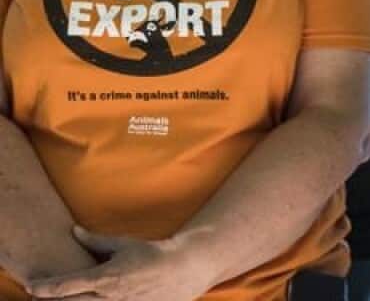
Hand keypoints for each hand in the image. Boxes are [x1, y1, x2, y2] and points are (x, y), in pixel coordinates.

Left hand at [25, 226, 215, 300]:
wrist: (182, 270)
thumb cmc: (152, 254)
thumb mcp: (124, 244)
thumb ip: (96, 241)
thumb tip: (74, 231)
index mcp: (107, 277)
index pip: (69, 285)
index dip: (47, 287)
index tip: (32, 287)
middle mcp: (110, 296)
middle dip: (52, 300)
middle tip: (37, 296)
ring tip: (59, 299)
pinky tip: (88, 300)